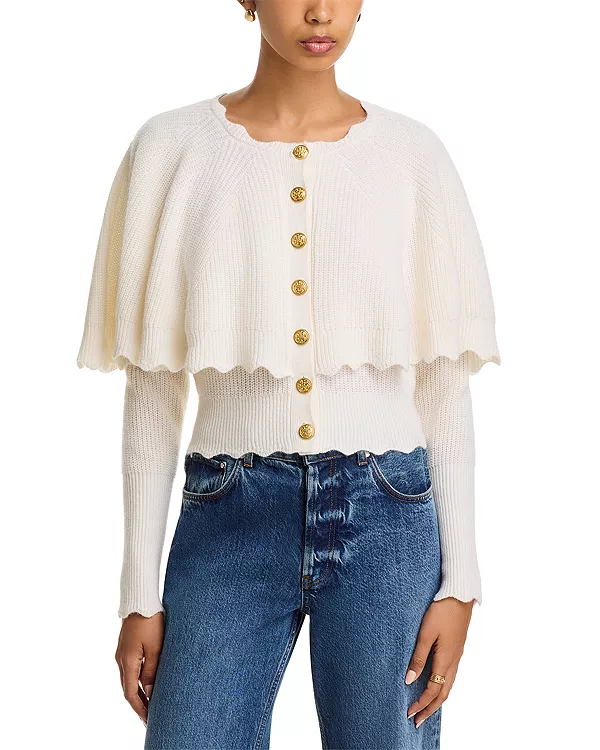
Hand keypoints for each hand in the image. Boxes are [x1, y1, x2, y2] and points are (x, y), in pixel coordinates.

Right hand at [115, 611, 164, 726]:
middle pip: (128, 689)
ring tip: (149, 703)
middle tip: (149, 718)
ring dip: (137, 693)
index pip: (131, 693)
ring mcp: (121, 653)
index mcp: (127, 662)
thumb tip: (150, 692)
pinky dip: (136, 680)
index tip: (148, 720)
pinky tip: (145, 683)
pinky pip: (129, 669)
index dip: (139, 708)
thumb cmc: (150, 621)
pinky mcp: (125, 646)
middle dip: (138, 704)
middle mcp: (121, 660)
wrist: (139, 600)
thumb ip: (151, 671)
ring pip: (128, 680)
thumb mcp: (155, 647)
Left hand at [405, 597, 474, 727]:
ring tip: (426, 708)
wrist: (459, 593)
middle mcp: (454, 660)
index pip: (433, 689)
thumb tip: (409, 680)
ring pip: (449, 684)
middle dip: (430, 708)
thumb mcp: (426, 633)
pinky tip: (436, 683)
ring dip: (437, 699)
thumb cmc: (441, 610)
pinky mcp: (457, 647)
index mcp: (447, 658)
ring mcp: (457, 654)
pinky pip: (451, 674)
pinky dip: (443, 686)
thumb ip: (418, 657)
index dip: (421, 703)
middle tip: (417, 720)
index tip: (409, 713)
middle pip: (444, 692)